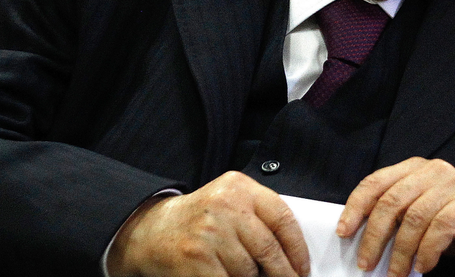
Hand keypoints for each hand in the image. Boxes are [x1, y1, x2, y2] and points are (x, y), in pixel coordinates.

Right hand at [107, 171, 309, 276]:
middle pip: (269, 249)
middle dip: (283, 273)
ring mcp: (210, 233)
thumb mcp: (229, 202)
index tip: (302, 267)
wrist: (152, 230)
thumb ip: (259, 217)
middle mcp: (225, 206)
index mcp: (239, 187)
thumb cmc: (198, 219)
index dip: (297, 248)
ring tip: (250, 276)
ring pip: (250, 271)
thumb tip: (293, 254)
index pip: (283, 218)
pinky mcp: (197, 259)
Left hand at [338, 158, 454, 276]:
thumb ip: (396, 219)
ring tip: (396, 275)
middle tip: (366, 264)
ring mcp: (453, 186)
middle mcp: (433, 171)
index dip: (356, 207)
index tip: (344, 233)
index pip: (375, 182)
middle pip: (391, 201)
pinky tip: (423, 268)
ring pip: (414, 218)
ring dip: (400, 253)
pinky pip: (440, 229)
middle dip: (374, 236)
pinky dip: (427, 251)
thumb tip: (358, 240)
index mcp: (415, 169)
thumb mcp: (421, 218)